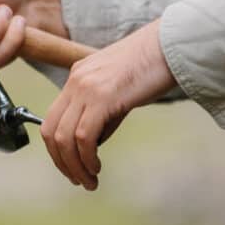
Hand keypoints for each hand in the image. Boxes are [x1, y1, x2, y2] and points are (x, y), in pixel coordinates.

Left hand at [41, 20, 175, 190]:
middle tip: (78, 180)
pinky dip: (87, 157)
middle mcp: (75, 81)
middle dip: (62, 162)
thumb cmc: (153, 68)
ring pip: (64, 137)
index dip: (56, 150)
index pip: (51, 119)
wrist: (172, 44)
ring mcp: (86, 87)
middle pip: (51, 131)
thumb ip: (101, 114)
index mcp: (77, 77)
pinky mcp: (102, 96)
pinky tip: (97, 167)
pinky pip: (83, 136)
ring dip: (74, 166)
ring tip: (90, 180)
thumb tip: (91, 146)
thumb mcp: (118, 90)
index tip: (70, 167)